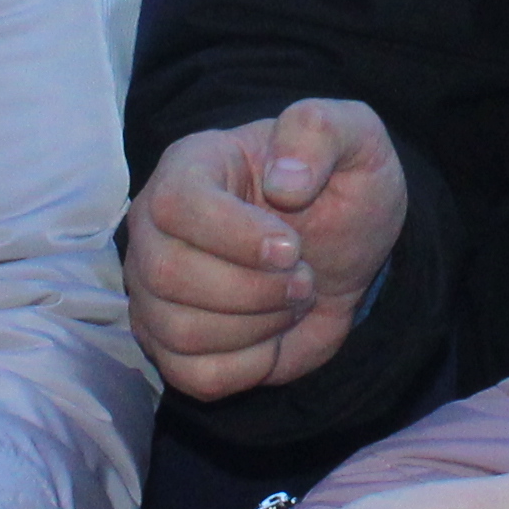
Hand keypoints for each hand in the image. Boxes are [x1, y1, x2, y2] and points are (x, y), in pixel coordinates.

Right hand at [126, 102, 408, 401]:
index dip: (235, 235)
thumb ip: (321, 132)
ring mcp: (154, 291)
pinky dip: (248, 366)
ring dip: (257, 327)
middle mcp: (154, 229)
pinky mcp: (171, 345)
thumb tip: (284, 182)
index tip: (293, 247)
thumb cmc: (338, 191)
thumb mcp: (355, 139)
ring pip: (179, 331)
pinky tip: (271, 335)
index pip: (176, 204)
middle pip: (169, 274)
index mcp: (190, 167)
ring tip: (290, 300)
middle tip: (304, 278)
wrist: (341, 255)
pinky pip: (193, 376)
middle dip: (255, 289)